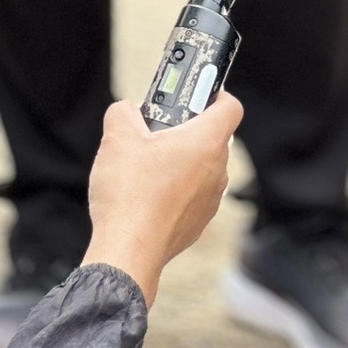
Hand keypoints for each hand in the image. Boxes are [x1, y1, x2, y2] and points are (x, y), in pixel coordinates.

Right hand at [83, 94, 241, 306]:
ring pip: (201, 169)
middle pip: (211, 138)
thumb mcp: (117, 138)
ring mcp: (210, 200)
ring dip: (179, 163)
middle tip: (157, 132)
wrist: (127, 253)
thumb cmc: (129, 195)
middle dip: (185, 131)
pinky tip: (146, 197)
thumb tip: (126, 112)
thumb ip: (123, 112)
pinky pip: (192, 196)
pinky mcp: (197, 224)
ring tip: (146, 168)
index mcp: (206, 142)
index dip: (216, 95)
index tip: (197, 94)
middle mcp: (217, 170)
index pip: (230, 106)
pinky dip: (174, 192)